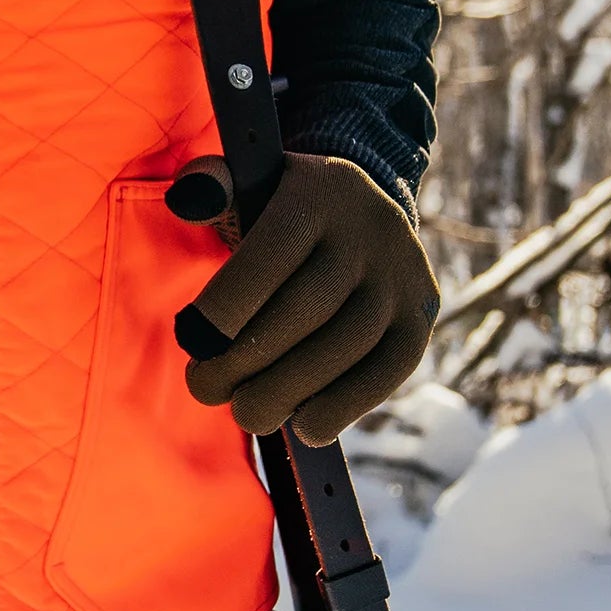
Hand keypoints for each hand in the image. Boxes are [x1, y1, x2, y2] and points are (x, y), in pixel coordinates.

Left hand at [178, 152, 438, 445]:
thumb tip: (190, 199)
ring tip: (247, 413)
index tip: (190, 342)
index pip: (273, 252)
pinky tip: (305, 427)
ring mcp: (402, 276)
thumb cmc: (282, 210)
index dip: (228, 304)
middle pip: (307, 307)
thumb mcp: (250, 183)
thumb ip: (211, 184)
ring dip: (290, 390)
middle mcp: (368, 231)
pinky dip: (345, 405)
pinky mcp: (420, 318)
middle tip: (205, 389)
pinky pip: (388, 370)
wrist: (364, 211)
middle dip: (247, 358)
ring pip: (347, 344)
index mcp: (318, 192)